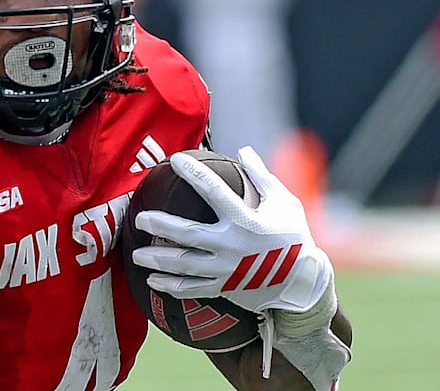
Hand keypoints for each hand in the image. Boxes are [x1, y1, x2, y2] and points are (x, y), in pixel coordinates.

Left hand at [131, 146, 332, 314]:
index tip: (175, 159)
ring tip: (136, 254)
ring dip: (159, 260)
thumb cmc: (293, 237)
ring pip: (185, 265)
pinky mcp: (224, 287)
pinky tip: (152, 280)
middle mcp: (233, 245)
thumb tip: (244, 149)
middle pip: (189, 235)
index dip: (194, 173)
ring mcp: (227, 270)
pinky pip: (193, 289)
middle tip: (140, 218)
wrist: (303, 283)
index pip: (215, 191)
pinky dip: (171, 286)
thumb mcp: (284, 203)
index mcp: (246, 221)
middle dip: (162, 226)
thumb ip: (262, 177)